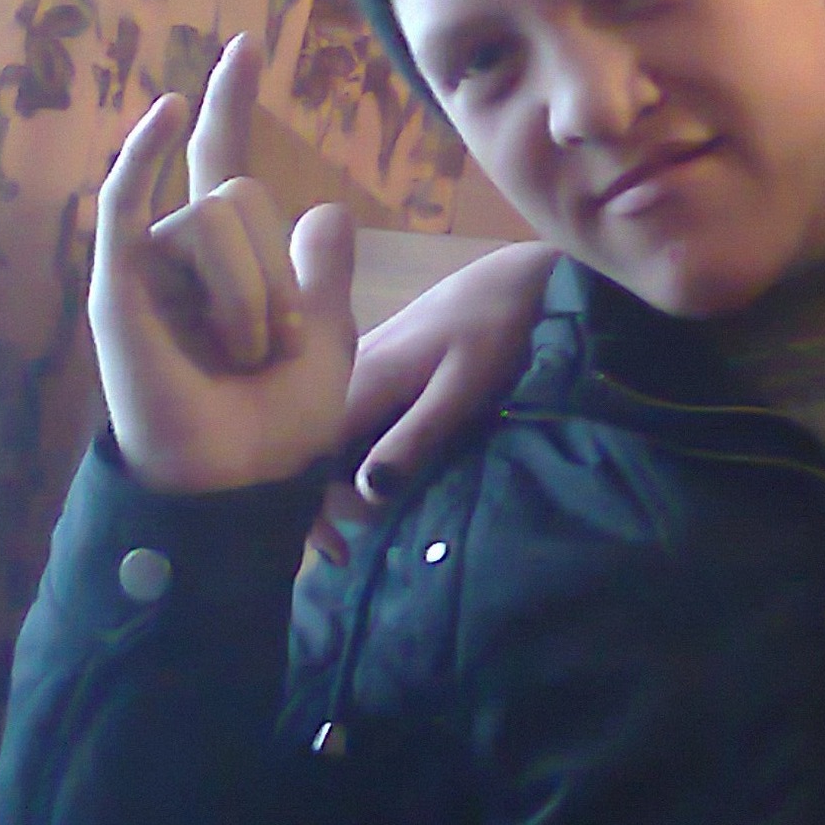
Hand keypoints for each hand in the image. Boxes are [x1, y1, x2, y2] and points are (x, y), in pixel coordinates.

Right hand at [91, 34, 357, 494]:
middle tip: (275, 347)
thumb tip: (326, 211)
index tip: (245, 47)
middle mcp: (185, 251)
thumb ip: (325, 275)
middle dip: (279, 273)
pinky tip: (163, 111)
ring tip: (242, 356)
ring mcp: (149, 265)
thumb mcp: (329, 338)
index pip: (228, 162)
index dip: (232, 105)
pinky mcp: (120, 286)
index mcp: (235, 258)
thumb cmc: (280, 421)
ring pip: (217, 219)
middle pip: (245, 194)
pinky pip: (129, 203)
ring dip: (252, 296)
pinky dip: (142, 155)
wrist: (242, 477)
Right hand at [308, 238, 559, 559]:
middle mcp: (341, 373)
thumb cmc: (498, 329)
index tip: (340, 549)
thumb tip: (366, 493)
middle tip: (358, 543)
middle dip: (324, 502)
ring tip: (369, 522)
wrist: (521, 276)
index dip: (311, 509)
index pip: (303, 457)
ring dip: (340, 480)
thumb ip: (415, 436)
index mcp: (353, 380)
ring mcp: (356, 366)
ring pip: (326, 436)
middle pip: (308, 451)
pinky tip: (381, 474)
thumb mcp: (462, 388)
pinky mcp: (375, 365)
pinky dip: (357, 453)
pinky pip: (348, 418)